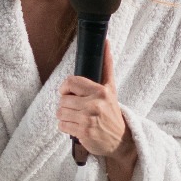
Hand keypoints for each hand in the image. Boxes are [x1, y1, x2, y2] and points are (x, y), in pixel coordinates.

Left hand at [59, 41, 137, 180]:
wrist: (120, 139)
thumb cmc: (112, 112)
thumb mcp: (111, 88)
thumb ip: (106, 66)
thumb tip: (106, 41)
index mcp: (100, 91)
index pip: (70, 82)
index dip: (65, 88)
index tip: (68, 93)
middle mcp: (95, 104)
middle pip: (63, 100)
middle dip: (66, 105)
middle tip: (77, 109)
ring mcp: (88, 119)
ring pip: (60, 113)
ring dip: (65, 117)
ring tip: (77, 118)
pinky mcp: (83, 132)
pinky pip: (62, 126)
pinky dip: (66, 127)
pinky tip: (77, 128)